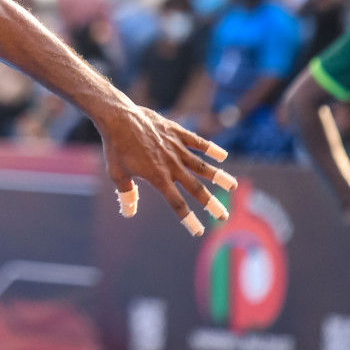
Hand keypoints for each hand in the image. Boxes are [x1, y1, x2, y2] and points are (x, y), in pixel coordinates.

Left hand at [101, 104, 236, 235]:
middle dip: (211, 204)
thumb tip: (129, 212)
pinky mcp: (177, 133)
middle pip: (196, 189)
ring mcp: (176, 148)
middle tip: (224, 216)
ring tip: (233, 186)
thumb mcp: (117, 174)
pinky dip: (211, 149)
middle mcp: (172, 165)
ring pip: (203, 165)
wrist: (118, 118)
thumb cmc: (115, 147)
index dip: (188, 219)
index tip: (199, 231)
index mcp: (158, 177)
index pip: (177, 203)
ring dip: (219, 177)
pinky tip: (223, 156)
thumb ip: (126, 194)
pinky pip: (197, 142)